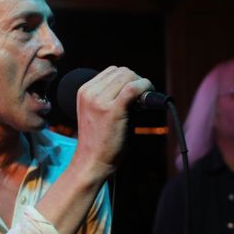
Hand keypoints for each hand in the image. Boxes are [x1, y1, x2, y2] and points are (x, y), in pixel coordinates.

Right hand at [72, 66, 152, 180]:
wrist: (92, 162)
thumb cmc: (98, 141)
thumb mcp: (95, 112)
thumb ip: (107, 97)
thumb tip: (135, 85)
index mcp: (84, 91)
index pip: (112, 71)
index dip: (128, 79)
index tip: (135, 92)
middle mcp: (90, 93)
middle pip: (122, 71)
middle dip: (136, 81)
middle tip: (142, 98)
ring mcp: (99, 101)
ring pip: (129, 76)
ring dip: (142, 84)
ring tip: (144, 100)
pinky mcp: (112, 111)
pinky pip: (133, 88)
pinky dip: (145, 87)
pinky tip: (149, 97)